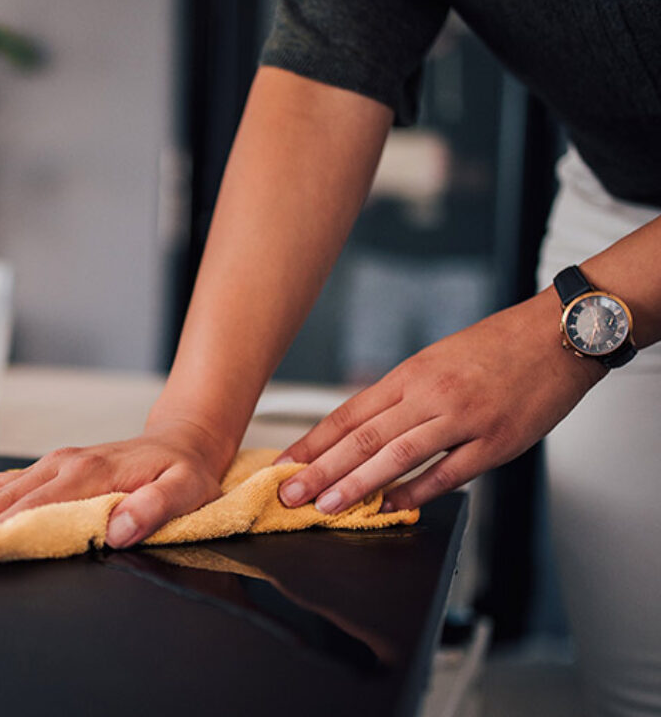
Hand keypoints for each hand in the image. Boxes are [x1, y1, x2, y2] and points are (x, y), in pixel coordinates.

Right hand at [0, 418, 233, 547]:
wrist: (183, 440)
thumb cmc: (184, 471)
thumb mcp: (186, 491)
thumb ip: (156, 509)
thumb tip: (119, 530)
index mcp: (88, 475)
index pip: (33, 508)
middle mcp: (61, 466)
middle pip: (0, 498)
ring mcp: (51, 465)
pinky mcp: (49, 469)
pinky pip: (1, 482)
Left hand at [275, 290, 605, 513]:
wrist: (559, 333)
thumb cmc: (497, 347)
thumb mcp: (436, 360)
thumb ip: (402, 396)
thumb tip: (363, 432)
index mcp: (410, 374)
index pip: (348, 413)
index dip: (312, 442)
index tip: (283, 464)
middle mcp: (430, 394)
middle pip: (363, 437)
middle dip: (320, 469)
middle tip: (289, 494)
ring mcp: (463, 418)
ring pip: (398, 455)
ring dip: (357, 484)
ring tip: (326, 507)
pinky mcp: (497, 441)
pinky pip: (449, 473)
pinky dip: (417, 493)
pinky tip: (391, 508)